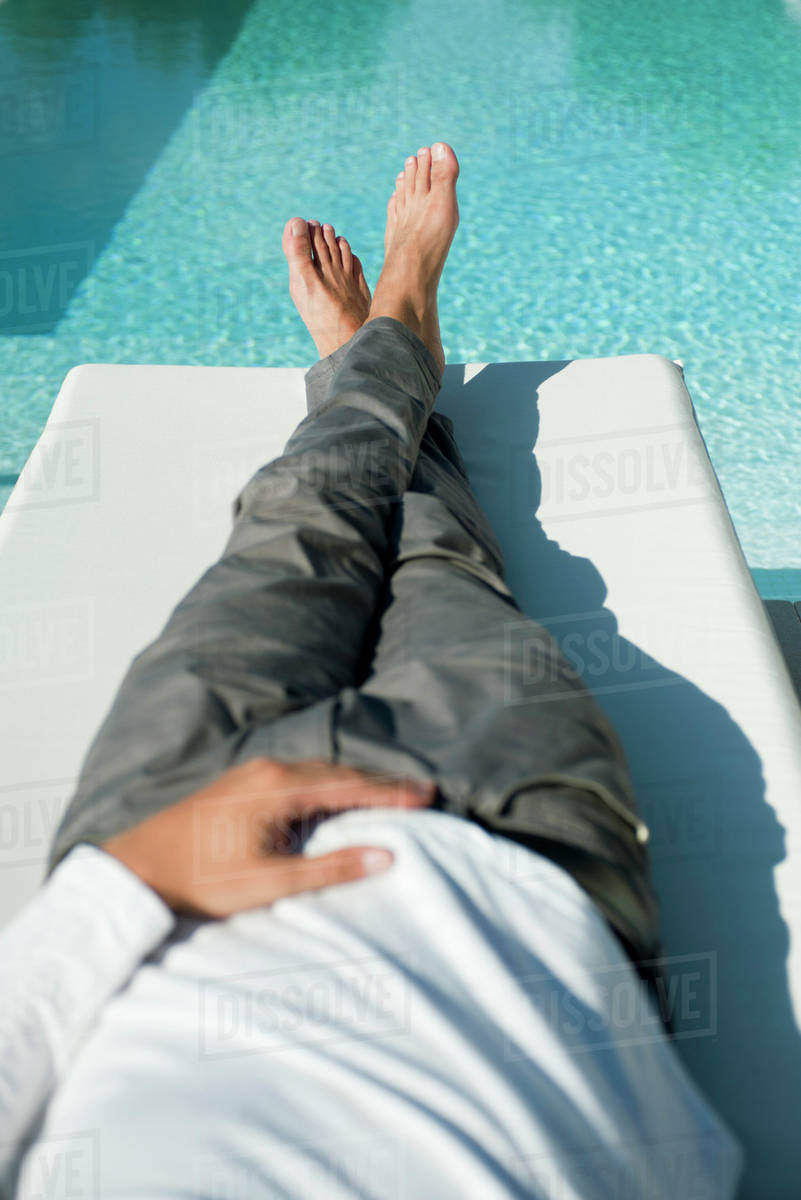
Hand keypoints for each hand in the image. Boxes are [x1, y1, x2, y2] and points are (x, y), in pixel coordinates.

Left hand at [100, 757, 435, 917]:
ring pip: (316, 771)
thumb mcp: (270, 882)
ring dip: (352, 782)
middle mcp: (268, 770)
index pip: (350, 785)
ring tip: (386, 794)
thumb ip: (331, 869)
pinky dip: (326, 785)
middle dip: (378, 783)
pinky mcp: (238, 784)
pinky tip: (332, 798)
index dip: (391, 792)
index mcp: (279, 788)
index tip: (427, 795)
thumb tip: (386, 855)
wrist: (138, 867)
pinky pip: (296, 776)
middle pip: (337, 771)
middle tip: (418, 793)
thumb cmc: (200, 880)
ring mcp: (251, 773)